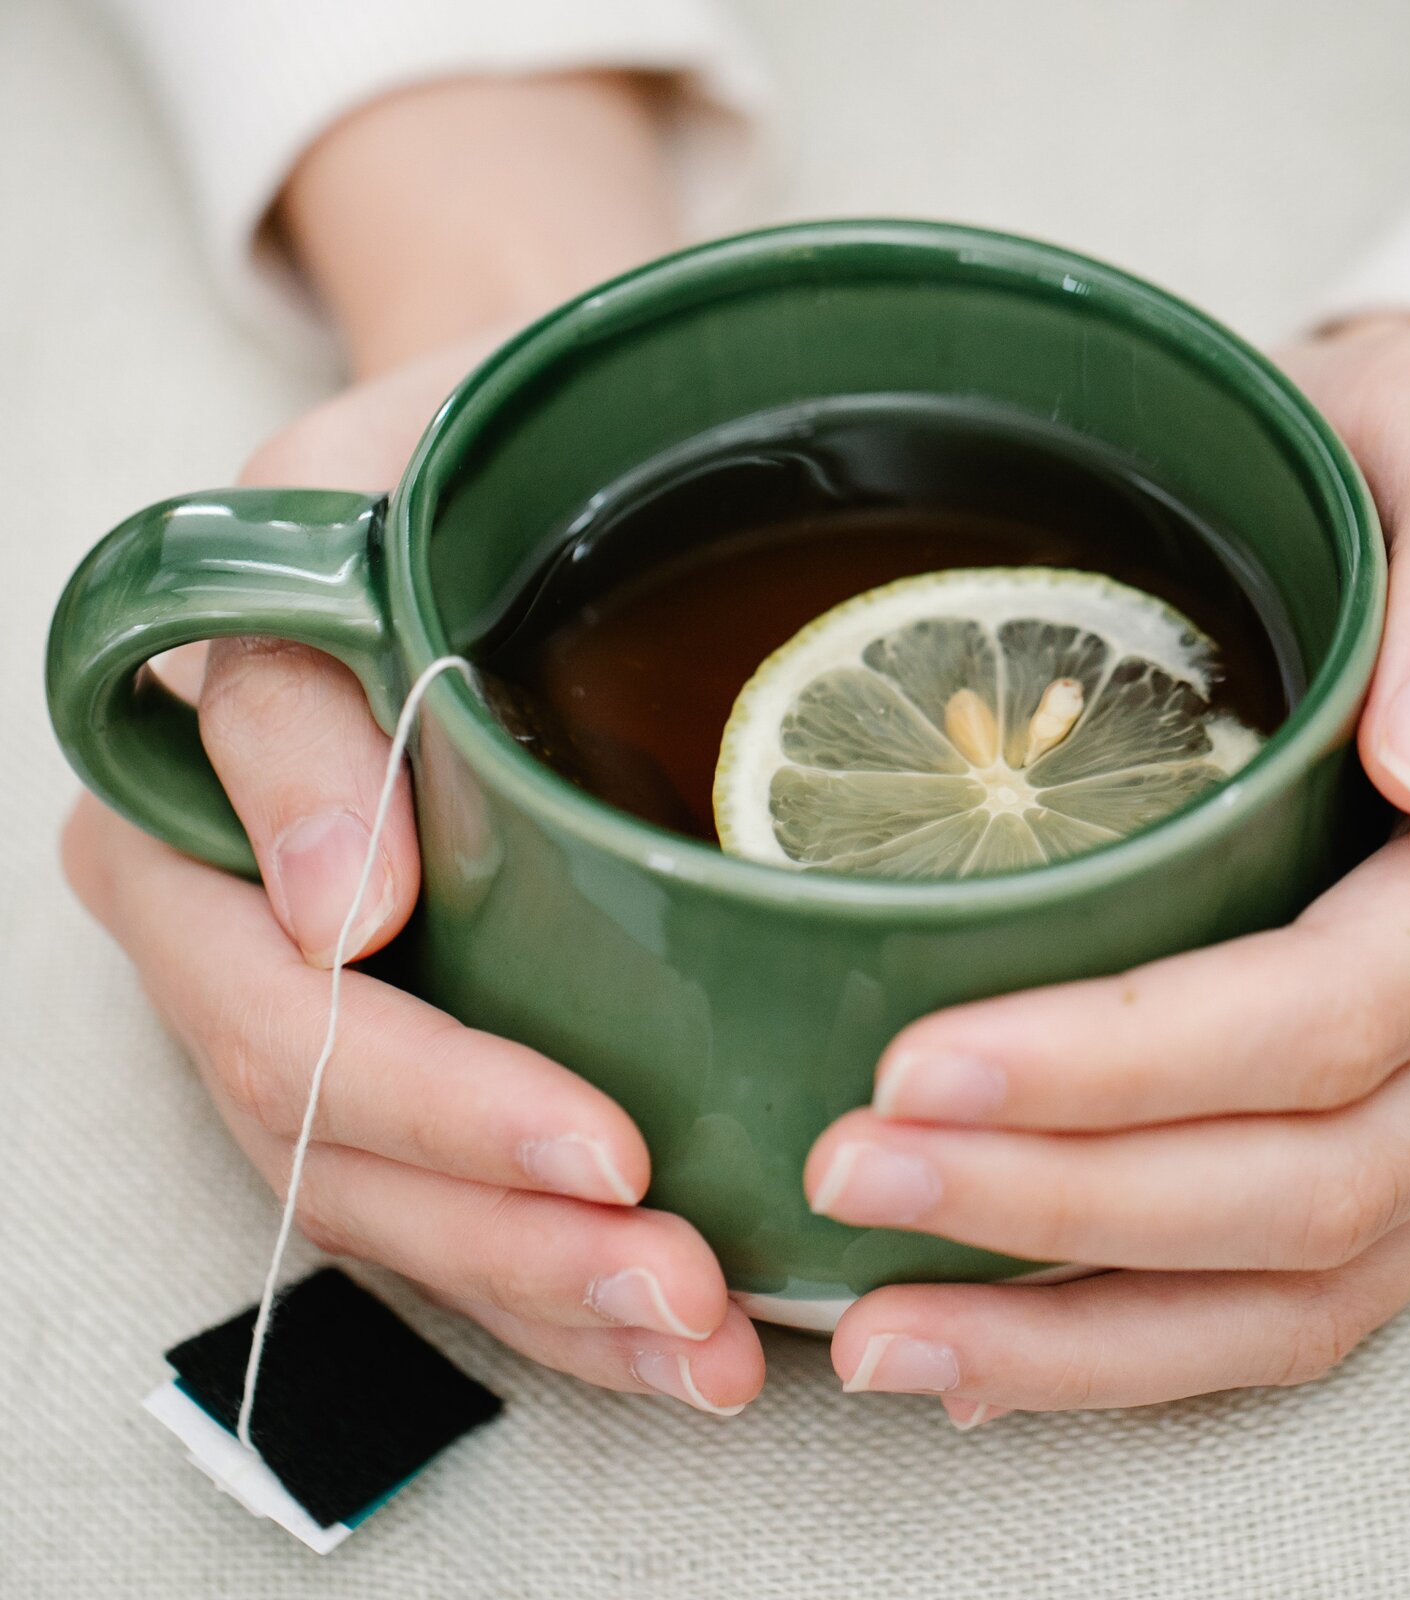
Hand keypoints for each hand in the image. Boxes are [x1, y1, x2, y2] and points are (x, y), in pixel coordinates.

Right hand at [61, 338, 763, 1416]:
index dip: (433, 1106)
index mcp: (192, 825)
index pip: (278, 1015)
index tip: (599, 1150)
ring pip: (409, 1207)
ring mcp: (337, 1011)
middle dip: (514, 1242)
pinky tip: (681, 1327)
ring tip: (706, 1341)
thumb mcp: (342, 504)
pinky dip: (571, 1279)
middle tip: (680, 1290)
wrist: (513, 460)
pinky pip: (472, 1199)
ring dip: (556, 1297)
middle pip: (343, 1149)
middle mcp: (247, 943)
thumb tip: (326, 910)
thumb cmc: (437, 461)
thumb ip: (293, 695)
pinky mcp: (437, 1042)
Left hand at [805, 320, 1409, 1425]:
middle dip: (1063, 1200)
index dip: (1128, 1063)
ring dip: (1082, 1325)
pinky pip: (1311, 1304)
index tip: (917, 1061)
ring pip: (1310, 1282)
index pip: (1335, 1007)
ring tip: (881, 1330)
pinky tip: (985, 1356)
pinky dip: (1142, 1348)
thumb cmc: (1409, 489)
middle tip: (849, 1174)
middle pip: (1315, 1172)